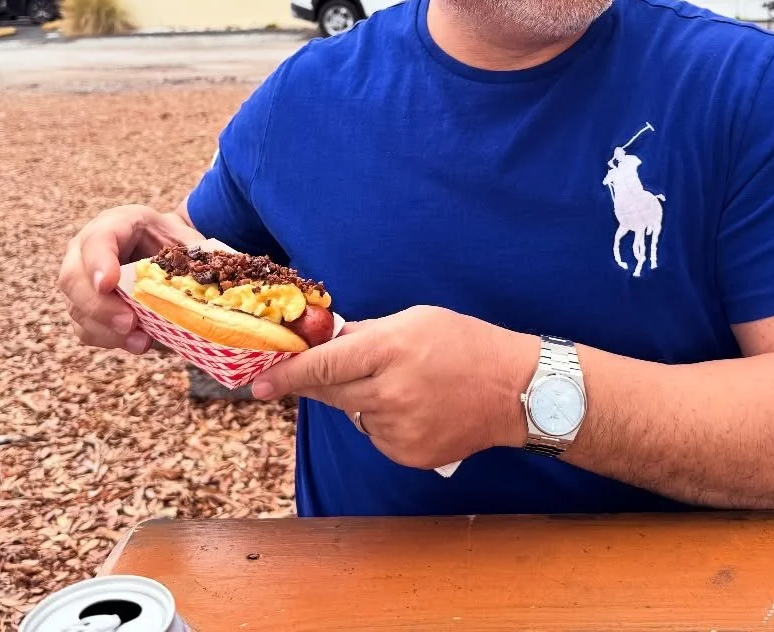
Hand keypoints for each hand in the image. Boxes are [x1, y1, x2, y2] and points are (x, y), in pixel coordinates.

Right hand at [57, 203, 205, 353]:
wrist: (159, 247)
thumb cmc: (172, 240)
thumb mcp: (185, 237)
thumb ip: (196, 253)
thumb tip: (219, 279)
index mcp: (114, 224)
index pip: (97, 240)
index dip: (99, 263)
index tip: (111, 284)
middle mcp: (85, 251)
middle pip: (72, 278)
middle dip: (99, 306)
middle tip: (130, 323)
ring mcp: (81, 280)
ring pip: (76, 309)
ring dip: (106, 330)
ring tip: (142, 341)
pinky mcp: (84, 307)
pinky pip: (85, 329)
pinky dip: (109, 340)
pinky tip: (139, 343)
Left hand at [251, 306, 537, 470]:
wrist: (515, 391)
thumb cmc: (466, 345)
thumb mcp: (415, 319)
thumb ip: (367, 333)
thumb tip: (327, 340)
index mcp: (388, 350)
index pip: (323, 365)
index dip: (286, 374)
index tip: (258, 382)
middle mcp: (388, 392)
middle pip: (330, 392)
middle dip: (317, 383)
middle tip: (313, 374)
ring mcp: (398, 428)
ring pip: (355, 414)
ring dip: (362, 400)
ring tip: (405, 385)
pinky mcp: (407, 453)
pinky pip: (376, 434)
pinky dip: (383, 421)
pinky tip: (416, 408)